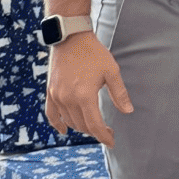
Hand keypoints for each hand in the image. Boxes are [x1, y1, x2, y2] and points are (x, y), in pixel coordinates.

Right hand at [45, 31, 131, 147]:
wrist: (71, 37)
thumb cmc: (94, 53)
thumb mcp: (112, 71)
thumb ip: (119, 93)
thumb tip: (128, 111)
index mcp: (85, 96)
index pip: (95, 125)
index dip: (104, 137)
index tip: (111, 141)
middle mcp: (68, 99)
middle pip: (82, 126)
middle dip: (95, 132)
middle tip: (106, 131)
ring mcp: (57, 96)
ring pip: (69, 122)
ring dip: (81, 127)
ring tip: (92, 125)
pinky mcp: (50, 91)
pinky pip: (51, 114)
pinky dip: (58, 124)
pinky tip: (64, 130)